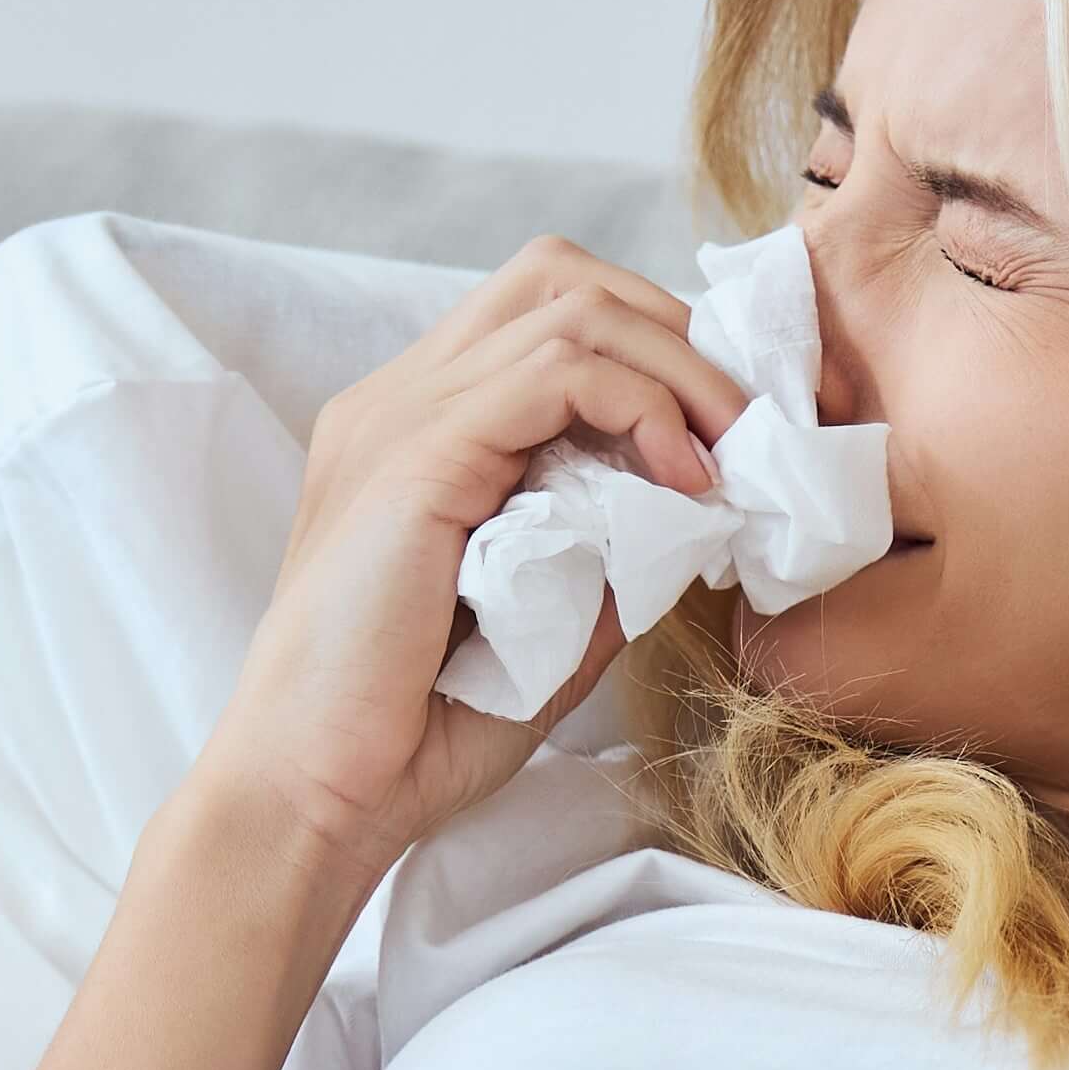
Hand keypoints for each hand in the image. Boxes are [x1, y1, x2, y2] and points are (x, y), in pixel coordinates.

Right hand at [190, 237, 742, 879]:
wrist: (316, 794)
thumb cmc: (417, 732)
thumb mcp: (552, 621)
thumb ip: (611, 549)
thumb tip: (702, 505)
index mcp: (418, 427)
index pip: (547, 313)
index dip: (658, 346)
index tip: (740, 427)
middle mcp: (398, 398)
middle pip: (560, 275)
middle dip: (680, 331)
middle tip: (752, 423)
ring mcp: (397, 416)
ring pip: (570, 306)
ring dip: (680, 368)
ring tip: (734, 451)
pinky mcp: (416, 459)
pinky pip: (555, 373)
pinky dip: (644, 407)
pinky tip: (685, 480)